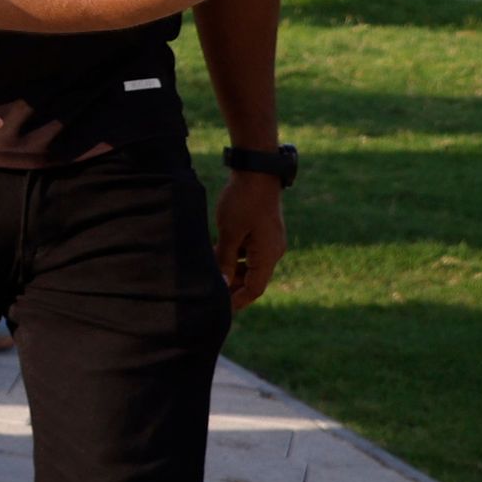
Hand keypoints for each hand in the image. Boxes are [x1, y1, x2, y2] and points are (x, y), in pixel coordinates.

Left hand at [214, 168, 287, 310]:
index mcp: (268, 255)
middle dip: (232, 288)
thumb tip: (221, 284)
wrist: (257, 172)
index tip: (220, 310)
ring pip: (249, 265)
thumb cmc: (243, 201)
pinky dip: (234, 257)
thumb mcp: (230, 232)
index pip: (254, 288)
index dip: (237, 301)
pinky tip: (215, 255)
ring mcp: (270, 241)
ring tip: (209, 274)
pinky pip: (249, 252)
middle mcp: (273, 251)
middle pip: (253, 279)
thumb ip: (224, 259)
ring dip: (231, 271)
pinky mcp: (264, 232)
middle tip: (210, 295)